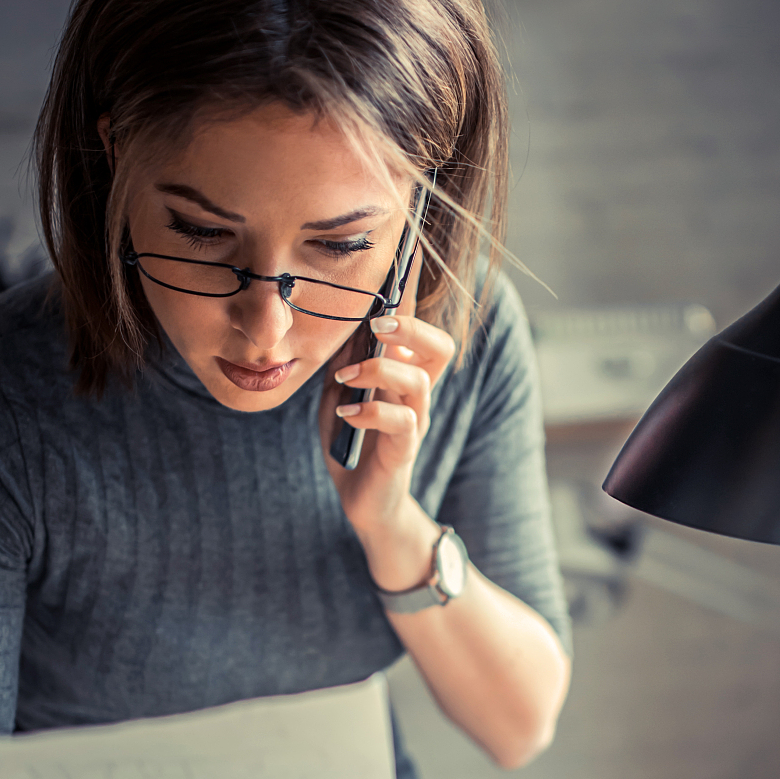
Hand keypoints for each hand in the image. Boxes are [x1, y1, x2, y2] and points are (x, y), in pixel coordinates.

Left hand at [323, 248, 456, 570]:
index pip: (420, 333)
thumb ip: (344, 362)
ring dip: (378, 371)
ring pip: (418, 381)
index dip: (411, 303)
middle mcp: (417, 396)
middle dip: (410, 329)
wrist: (362, 502)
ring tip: (346, 378)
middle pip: (440, 348)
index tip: (394, 276)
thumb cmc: (352, 443)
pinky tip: (345, 415)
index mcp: (404, 377)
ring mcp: (415, 422)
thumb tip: (339, 324)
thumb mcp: (339, 393)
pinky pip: (402, 422)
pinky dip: (370, 412)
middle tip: (376, 328)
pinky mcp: (405, 451)